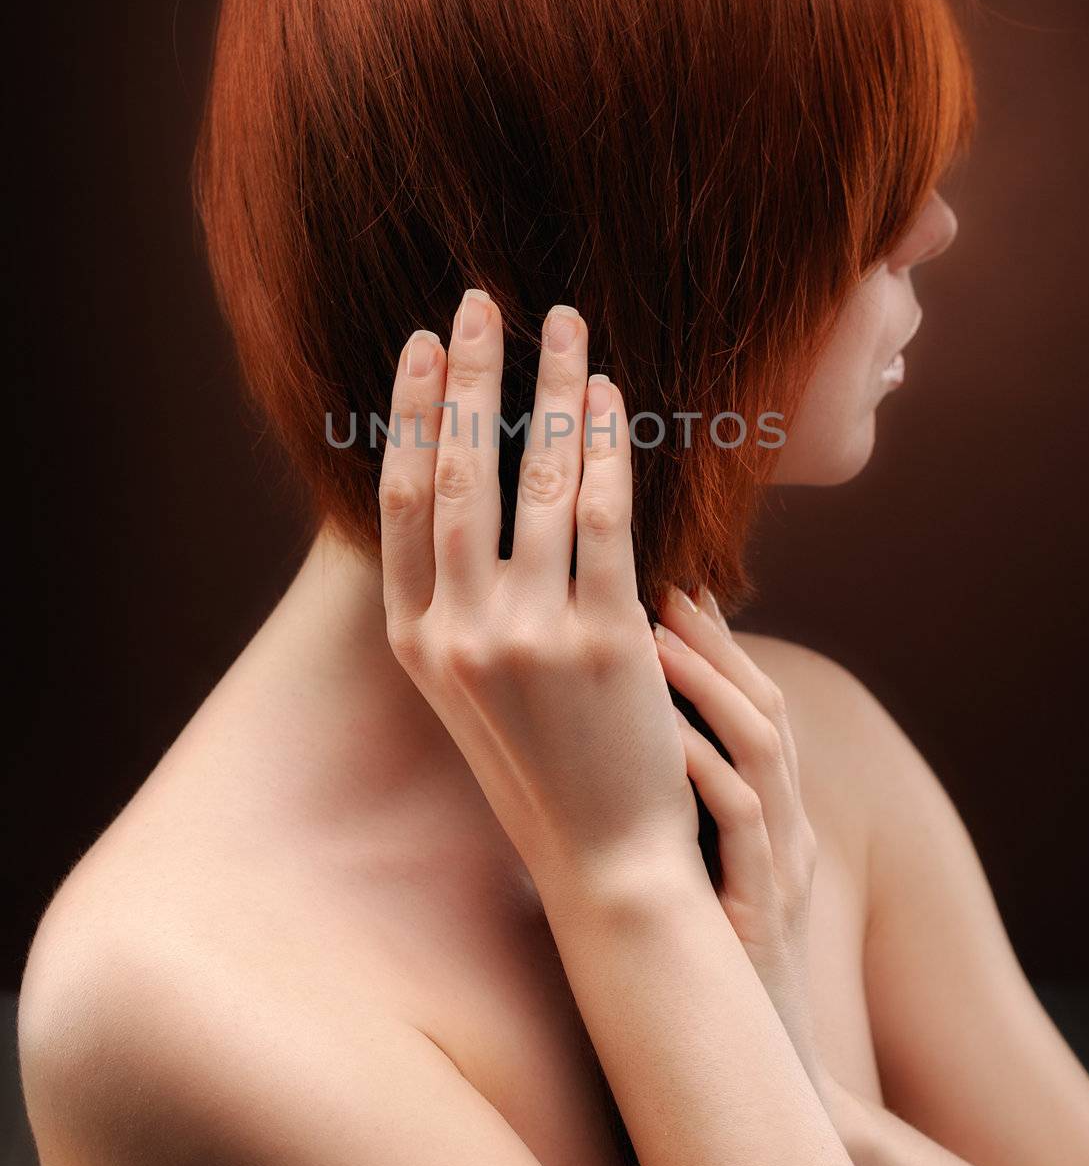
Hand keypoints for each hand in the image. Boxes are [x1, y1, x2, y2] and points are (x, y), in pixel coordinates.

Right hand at [378, 290, 701, 891]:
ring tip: (564, 324)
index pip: (400, 500)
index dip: (411, 413)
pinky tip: (611, 396)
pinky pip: (601, 516)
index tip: (423, 346)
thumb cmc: (544, 768)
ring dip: (549, 390)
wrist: (608, 863)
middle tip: (478, 301)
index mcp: (415, 641)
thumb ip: (456, 601)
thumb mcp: (470, 689)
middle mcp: (458, 632)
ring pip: (532, 480)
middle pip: (457, 474)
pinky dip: (605, 447)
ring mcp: (528, 636)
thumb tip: (470, 492)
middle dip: (467, 376)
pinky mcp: (603, 640)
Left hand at [652, 589, 824, 1095]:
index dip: (715, 639)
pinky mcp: (765, 910)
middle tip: (664, 583)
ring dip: (711, 686)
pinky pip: (748, 825)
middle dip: (716, 640)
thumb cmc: (702, 961)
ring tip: (654, 636)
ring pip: (764, 749)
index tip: (664, 584)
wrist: (744, 1067)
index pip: (747, 700)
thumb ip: (667, 803)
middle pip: (764, 705)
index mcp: (767, 811)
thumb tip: (600, 733)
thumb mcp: (691, 867)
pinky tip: (666, 742)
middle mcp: (785, 826)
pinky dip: (711, 774)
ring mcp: (781, 865)